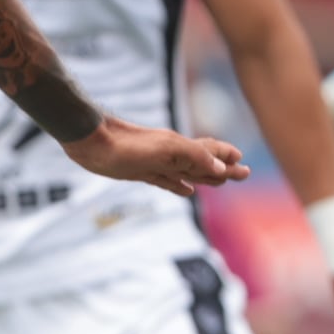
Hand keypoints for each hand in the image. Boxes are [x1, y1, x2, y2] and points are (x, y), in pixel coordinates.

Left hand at [61, 117, 247, 196]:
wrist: (90, 142)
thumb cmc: (127, 144)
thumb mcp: (165, 150)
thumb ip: (195, 156)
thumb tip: (222, 170)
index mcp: (181, 147)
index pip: (212, 152)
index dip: (227, 157)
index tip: (243, 163)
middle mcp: (172, 154)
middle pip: (204, 163)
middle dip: (224, 170)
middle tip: (243, 175)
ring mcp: (156, 164)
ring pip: (188, 172)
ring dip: (206, 177)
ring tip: (221, 183)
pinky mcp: (140, 173)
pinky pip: (166, 180)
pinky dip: (179, 186)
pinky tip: (186, 190)